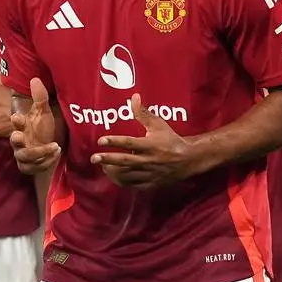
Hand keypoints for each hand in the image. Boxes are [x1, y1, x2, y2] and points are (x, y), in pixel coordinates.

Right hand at [9, 78, 60, 173]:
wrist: (47, 150)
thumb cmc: (41, 129)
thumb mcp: (43, 112)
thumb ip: (40, 98)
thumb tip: (35, 79)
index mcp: (22, 126)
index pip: (16, 122)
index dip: (16, 120)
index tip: (17, 116)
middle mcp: (20, 141)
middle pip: (13, 141)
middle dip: (16, 139)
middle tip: (20, 136)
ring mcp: (23, 154)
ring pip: (24, 156)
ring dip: (40, 153)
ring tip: (55, 147)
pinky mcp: (28, 166)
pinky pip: (33, 167)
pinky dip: (45, 162)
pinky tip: (56, 154)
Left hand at [91, 94, 207, 187]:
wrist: (188, 160)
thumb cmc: (170, 139)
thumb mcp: (158, 124)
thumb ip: (143, 113)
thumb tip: (134, 97)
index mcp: (151, 145)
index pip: (130, 143)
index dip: (115, 141)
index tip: (101, 140)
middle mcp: (149, 160)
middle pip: (125, 161)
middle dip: (108, 160)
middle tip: (93, 158)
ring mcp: (149, 173)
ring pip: (127, 175)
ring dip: (112, 172)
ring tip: (102, 166)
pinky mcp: (151, 183)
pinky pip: (133, 184)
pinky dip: (122, 181)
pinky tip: (113, 176)